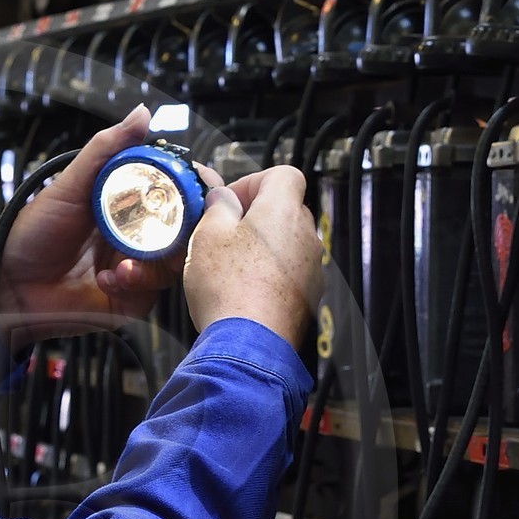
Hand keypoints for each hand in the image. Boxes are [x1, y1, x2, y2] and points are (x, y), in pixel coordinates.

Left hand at [0, 107, 183, 330]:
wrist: (10, 286)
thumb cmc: (32, 233)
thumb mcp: (70, 186)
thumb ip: (106, 149)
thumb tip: (142, 113)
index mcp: (129, 203)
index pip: (178, 191)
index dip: (194, 187)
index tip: (202, 184)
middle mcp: (139, 234)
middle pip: (186, 228)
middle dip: (184, 230)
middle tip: (173, 230)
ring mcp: (138, 267)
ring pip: (175, 261)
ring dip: (154, 261)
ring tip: (120, 264)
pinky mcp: (133, 298)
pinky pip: (153, 291)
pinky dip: (135, 283)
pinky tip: (107, 280)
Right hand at [182, 164, 321, 347]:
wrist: (248, 343)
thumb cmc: (228, 288)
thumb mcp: (208, 234)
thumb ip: (218, 206)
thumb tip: (222, 196)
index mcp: (283, 210)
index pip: (283, 174)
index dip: (253, 182)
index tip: (229, 201)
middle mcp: (306, 235)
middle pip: (285, 209)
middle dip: (254, 216)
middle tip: (223, 232)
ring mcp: (311, 267)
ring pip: (287, 242)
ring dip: (262, 246)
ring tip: (231, 265)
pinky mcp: (308, 296)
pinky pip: (290, 272)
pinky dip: (270, 274)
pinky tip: (244, 290)